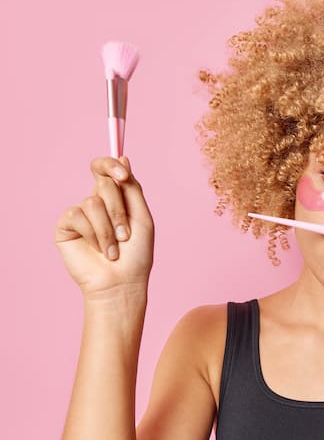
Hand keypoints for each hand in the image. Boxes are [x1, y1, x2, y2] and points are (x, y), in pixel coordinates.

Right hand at [55, 156, 153, 296]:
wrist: (121, 282)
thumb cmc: (136, 254)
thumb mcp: (141, 217)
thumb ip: (132, 189)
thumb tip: (123, 157)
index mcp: (116, 198)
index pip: (106, 169)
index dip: (111, 165)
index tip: (123, 175)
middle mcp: (96, 202)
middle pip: (104, 183)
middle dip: (119, 210)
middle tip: (126, 234)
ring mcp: (80, 213)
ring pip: (93, 202)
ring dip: (109, 228)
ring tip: (114, 249)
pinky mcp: (66, 226)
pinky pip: (77, 216)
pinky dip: (95, 235)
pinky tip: (99, 250)